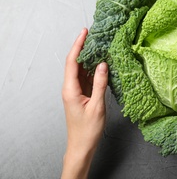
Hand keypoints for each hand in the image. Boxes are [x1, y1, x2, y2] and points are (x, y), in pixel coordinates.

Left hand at [61, 28, 107, 178]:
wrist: (82, 146)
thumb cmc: (88, 130)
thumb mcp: (97, 106)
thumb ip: (100, 84)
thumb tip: (103, 64)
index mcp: (70, 89)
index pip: (73, 62)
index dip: (78, 45)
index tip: (85, 32)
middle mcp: (70, 87)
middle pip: (75, 63)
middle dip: (83, 47)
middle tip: (94, 34)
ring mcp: (76, 91)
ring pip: (81, 69)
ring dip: (89, 57)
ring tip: (99, 44)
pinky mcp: (82, 95)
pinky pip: (87, 77)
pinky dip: (93, 69)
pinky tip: (101, 63)